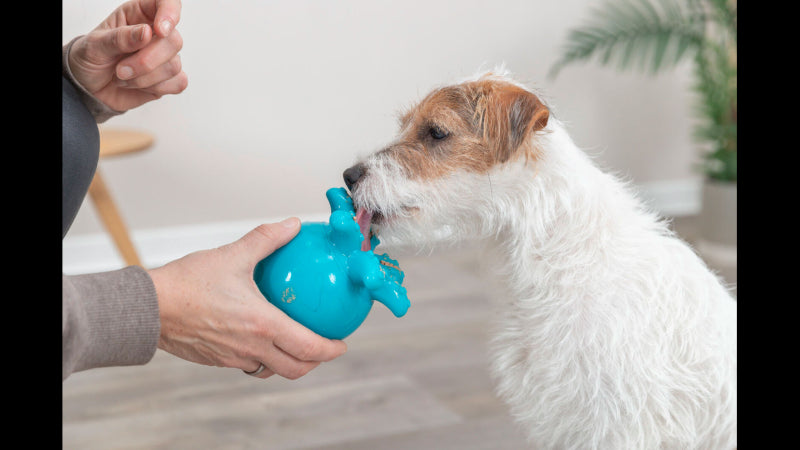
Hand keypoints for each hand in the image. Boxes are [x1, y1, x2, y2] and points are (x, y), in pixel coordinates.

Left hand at [67, 0, 187, 111]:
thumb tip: (146, 32)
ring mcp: (164, 57)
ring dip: (144, 78)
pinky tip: (137, 85)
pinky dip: (154, 88)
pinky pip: (178, 82)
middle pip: (174, 41)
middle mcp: (156, 34)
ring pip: (173, 65)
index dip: (169, 13)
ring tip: (122, 77)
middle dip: (146, 61)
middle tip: (120, 70)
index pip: (167, 2)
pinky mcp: (169, 79)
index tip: (160, 30)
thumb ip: (120, 38)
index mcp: (139, 14)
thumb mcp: (95, 45)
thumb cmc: (90, 59)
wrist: (89, 87)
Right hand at [148, 218, 347, 379]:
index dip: (330, 350)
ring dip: (288, 362)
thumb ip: (267, 239)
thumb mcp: (232, 255)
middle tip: (324, 349)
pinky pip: (247, 364)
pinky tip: (259, 338)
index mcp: (262, 325)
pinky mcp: (216, 360)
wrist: (148, 307)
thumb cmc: (188, 282)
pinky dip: (262, 357)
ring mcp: (233, 358)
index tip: (342, 344)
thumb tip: (292, 225)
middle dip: (315, 363)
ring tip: (294, 346)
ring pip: (270, 370)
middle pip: (295, 368)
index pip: (308, 348)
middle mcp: (251, 347)